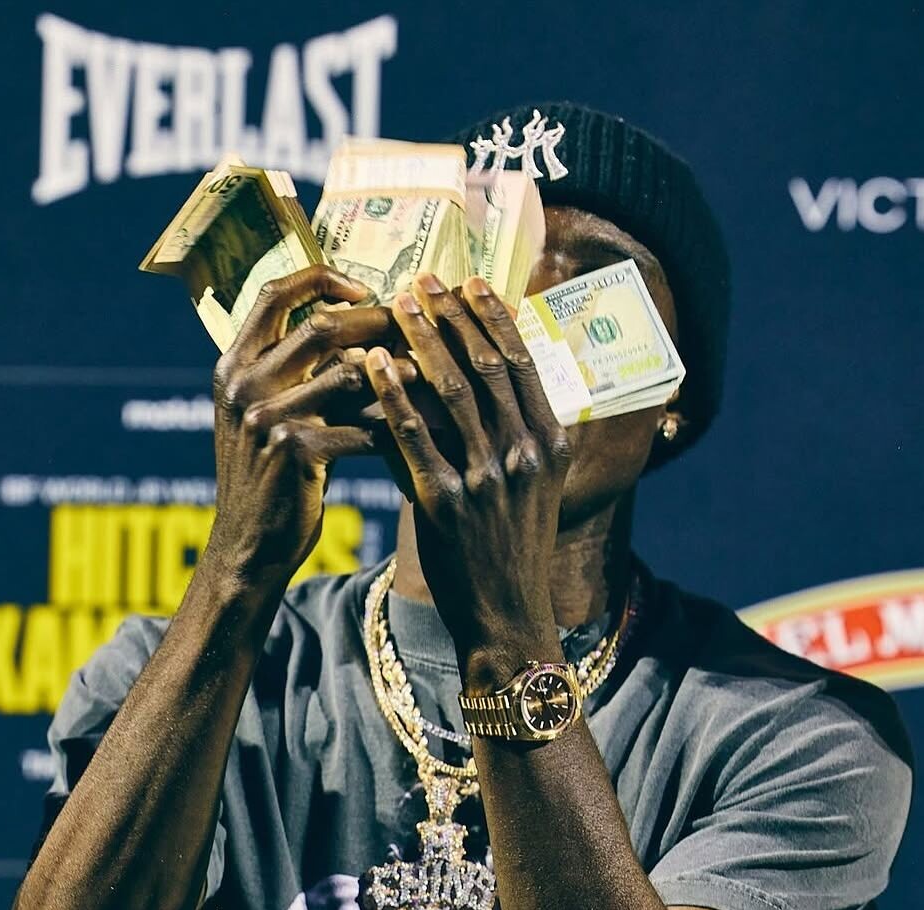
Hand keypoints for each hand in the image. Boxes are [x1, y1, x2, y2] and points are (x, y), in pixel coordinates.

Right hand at [205, 266, 406, 587]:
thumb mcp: (266, 416)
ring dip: (398, 373)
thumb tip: (360, 329)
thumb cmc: (270, 479)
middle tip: (417, 330)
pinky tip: (424, 428)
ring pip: (350, 374)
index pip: (275, 293)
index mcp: (233, 364)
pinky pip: (360, 425)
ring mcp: (264, 416)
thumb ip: (297, 373)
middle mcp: (243, 383)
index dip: (323, 279)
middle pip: (321, 326)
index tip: (366, 288)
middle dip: (378, 323)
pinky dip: (396, 425)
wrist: (249, 546)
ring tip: (432, 375)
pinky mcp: (294, 450)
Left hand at [364, 273, 570, 660]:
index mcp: (552, 442)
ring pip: (452, 391)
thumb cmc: (514, 546)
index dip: (492, 318)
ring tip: (395, 305)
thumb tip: (489, 378)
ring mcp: (488, 478)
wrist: (508, 616)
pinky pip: (415, 437)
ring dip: (421, 340)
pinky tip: (371, 364)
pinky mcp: (446, 504)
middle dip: (453, 316)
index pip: (523, 362)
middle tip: (423, 279)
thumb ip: (519, 433)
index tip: (467, 284)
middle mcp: (526, 454)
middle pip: (487, 365)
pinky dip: (393, 394)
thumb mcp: (536, 485)